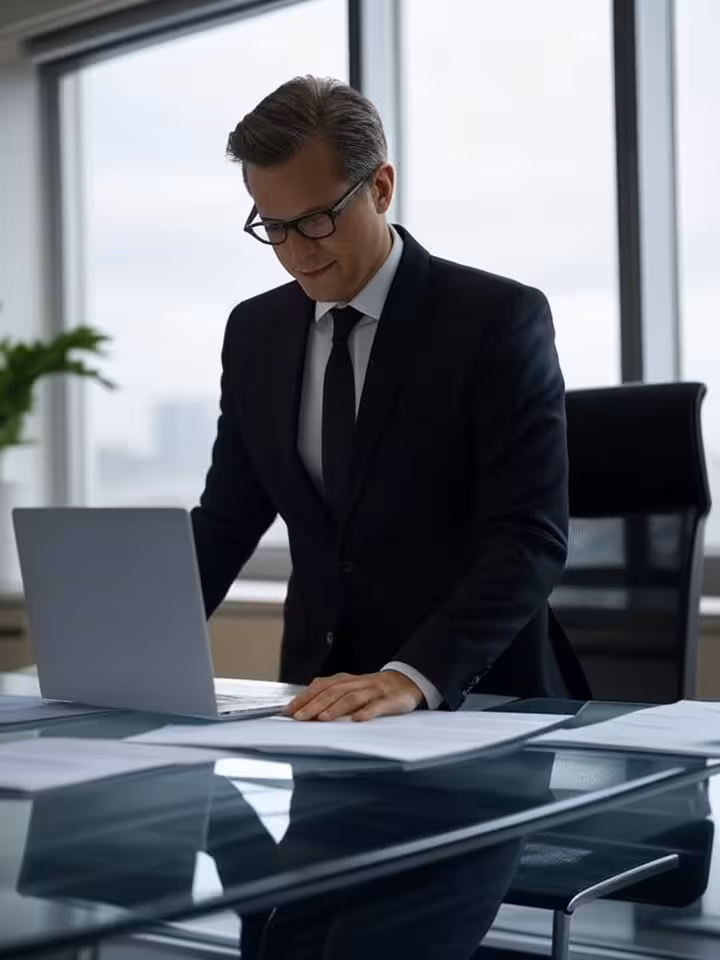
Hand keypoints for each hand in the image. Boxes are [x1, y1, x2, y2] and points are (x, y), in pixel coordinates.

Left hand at [284, 671, 425, 721]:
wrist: (405, 681)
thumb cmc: (373, 688)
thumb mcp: (350, 686)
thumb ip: (330, 691)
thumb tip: (304, 699)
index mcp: (346, 681)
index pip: (321, 687)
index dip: (305, 697)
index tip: (290, 709)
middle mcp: (357, 684)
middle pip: (333, 692)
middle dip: (315, 704)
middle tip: (300, 717)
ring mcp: (373, 691)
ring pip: (352, 697)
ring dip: (336, 708)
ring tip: (323, 718)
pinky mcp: (388, 700)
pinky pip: (376, 706)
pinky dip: (366, 712)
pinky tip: (357, 719)